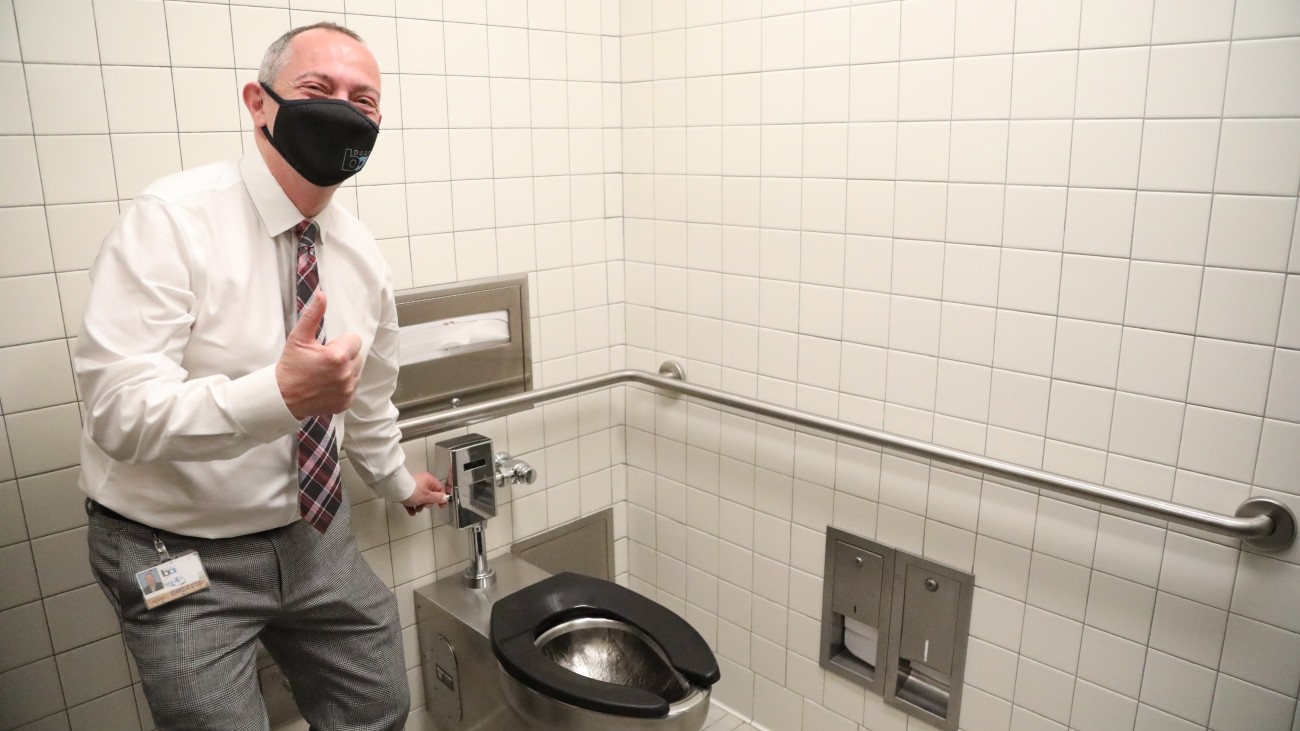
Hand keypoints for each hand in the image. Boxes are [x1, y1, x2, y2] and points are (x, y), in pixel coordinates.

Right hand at [276, 291, 363, 419]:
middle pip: (357, 355)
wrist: (282, 397)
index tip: (325, 349)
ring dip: (344, 370)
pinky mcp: (346, 402)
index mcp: (338, 356)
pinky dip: (343, 385)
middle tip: (322, 361)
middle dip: (343, 355)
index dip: (339, 342)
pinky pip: (352, 387)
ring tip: (324, 373)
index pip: (354, 339)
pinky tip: (326, 384)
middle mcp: (346, 374)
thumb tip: (322, 294)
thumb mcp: (299, 337)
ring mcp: (347, 390)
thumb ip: (313, 315)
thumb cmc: (290, 366)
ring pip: (356, 371)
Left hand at [402, 471, 448, 514]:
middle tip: (424, 505)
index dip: (441, 498)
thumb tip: (445, 498)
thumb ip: (437, 498)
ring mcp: (414, 486)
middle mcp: (423, 481)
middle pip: (430, 495)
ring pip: (421, 498)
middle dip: (427, 503)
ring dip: (420, 506)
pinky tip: (411, 512)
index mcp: (429, 480)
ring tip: (417, 509)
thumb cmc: (413, 492)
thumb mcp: (427, 496)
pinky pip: (412, 499)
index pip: (440, 489)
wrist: (396, 490)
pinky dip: (412, 506)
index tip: (440, 506)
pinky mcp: (407, 491)